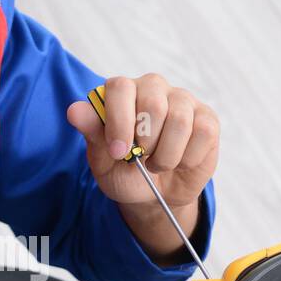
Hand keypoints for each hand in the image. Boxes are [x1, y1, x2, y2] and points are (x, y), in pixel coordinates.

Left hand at [66, 74, 218, 210]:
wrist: (155, 194)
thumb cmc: (125, 172)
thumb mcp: (103, 160)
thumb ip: (92, 134)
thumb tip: (74, 111)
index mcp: (123, 92)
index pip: (120, 87)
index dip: (119, 121)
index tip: (118, 152)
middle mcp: (153, 88)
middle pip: (153, 104)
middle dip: (145, 142)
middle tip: (140, 159)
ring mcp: (183, 100)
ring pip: (180, 121)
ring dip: (166, 156)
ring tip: (157, 164)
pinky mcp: (206, 118)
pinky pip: (202, 133)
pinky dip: (187, 158)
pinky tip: (180, 162)